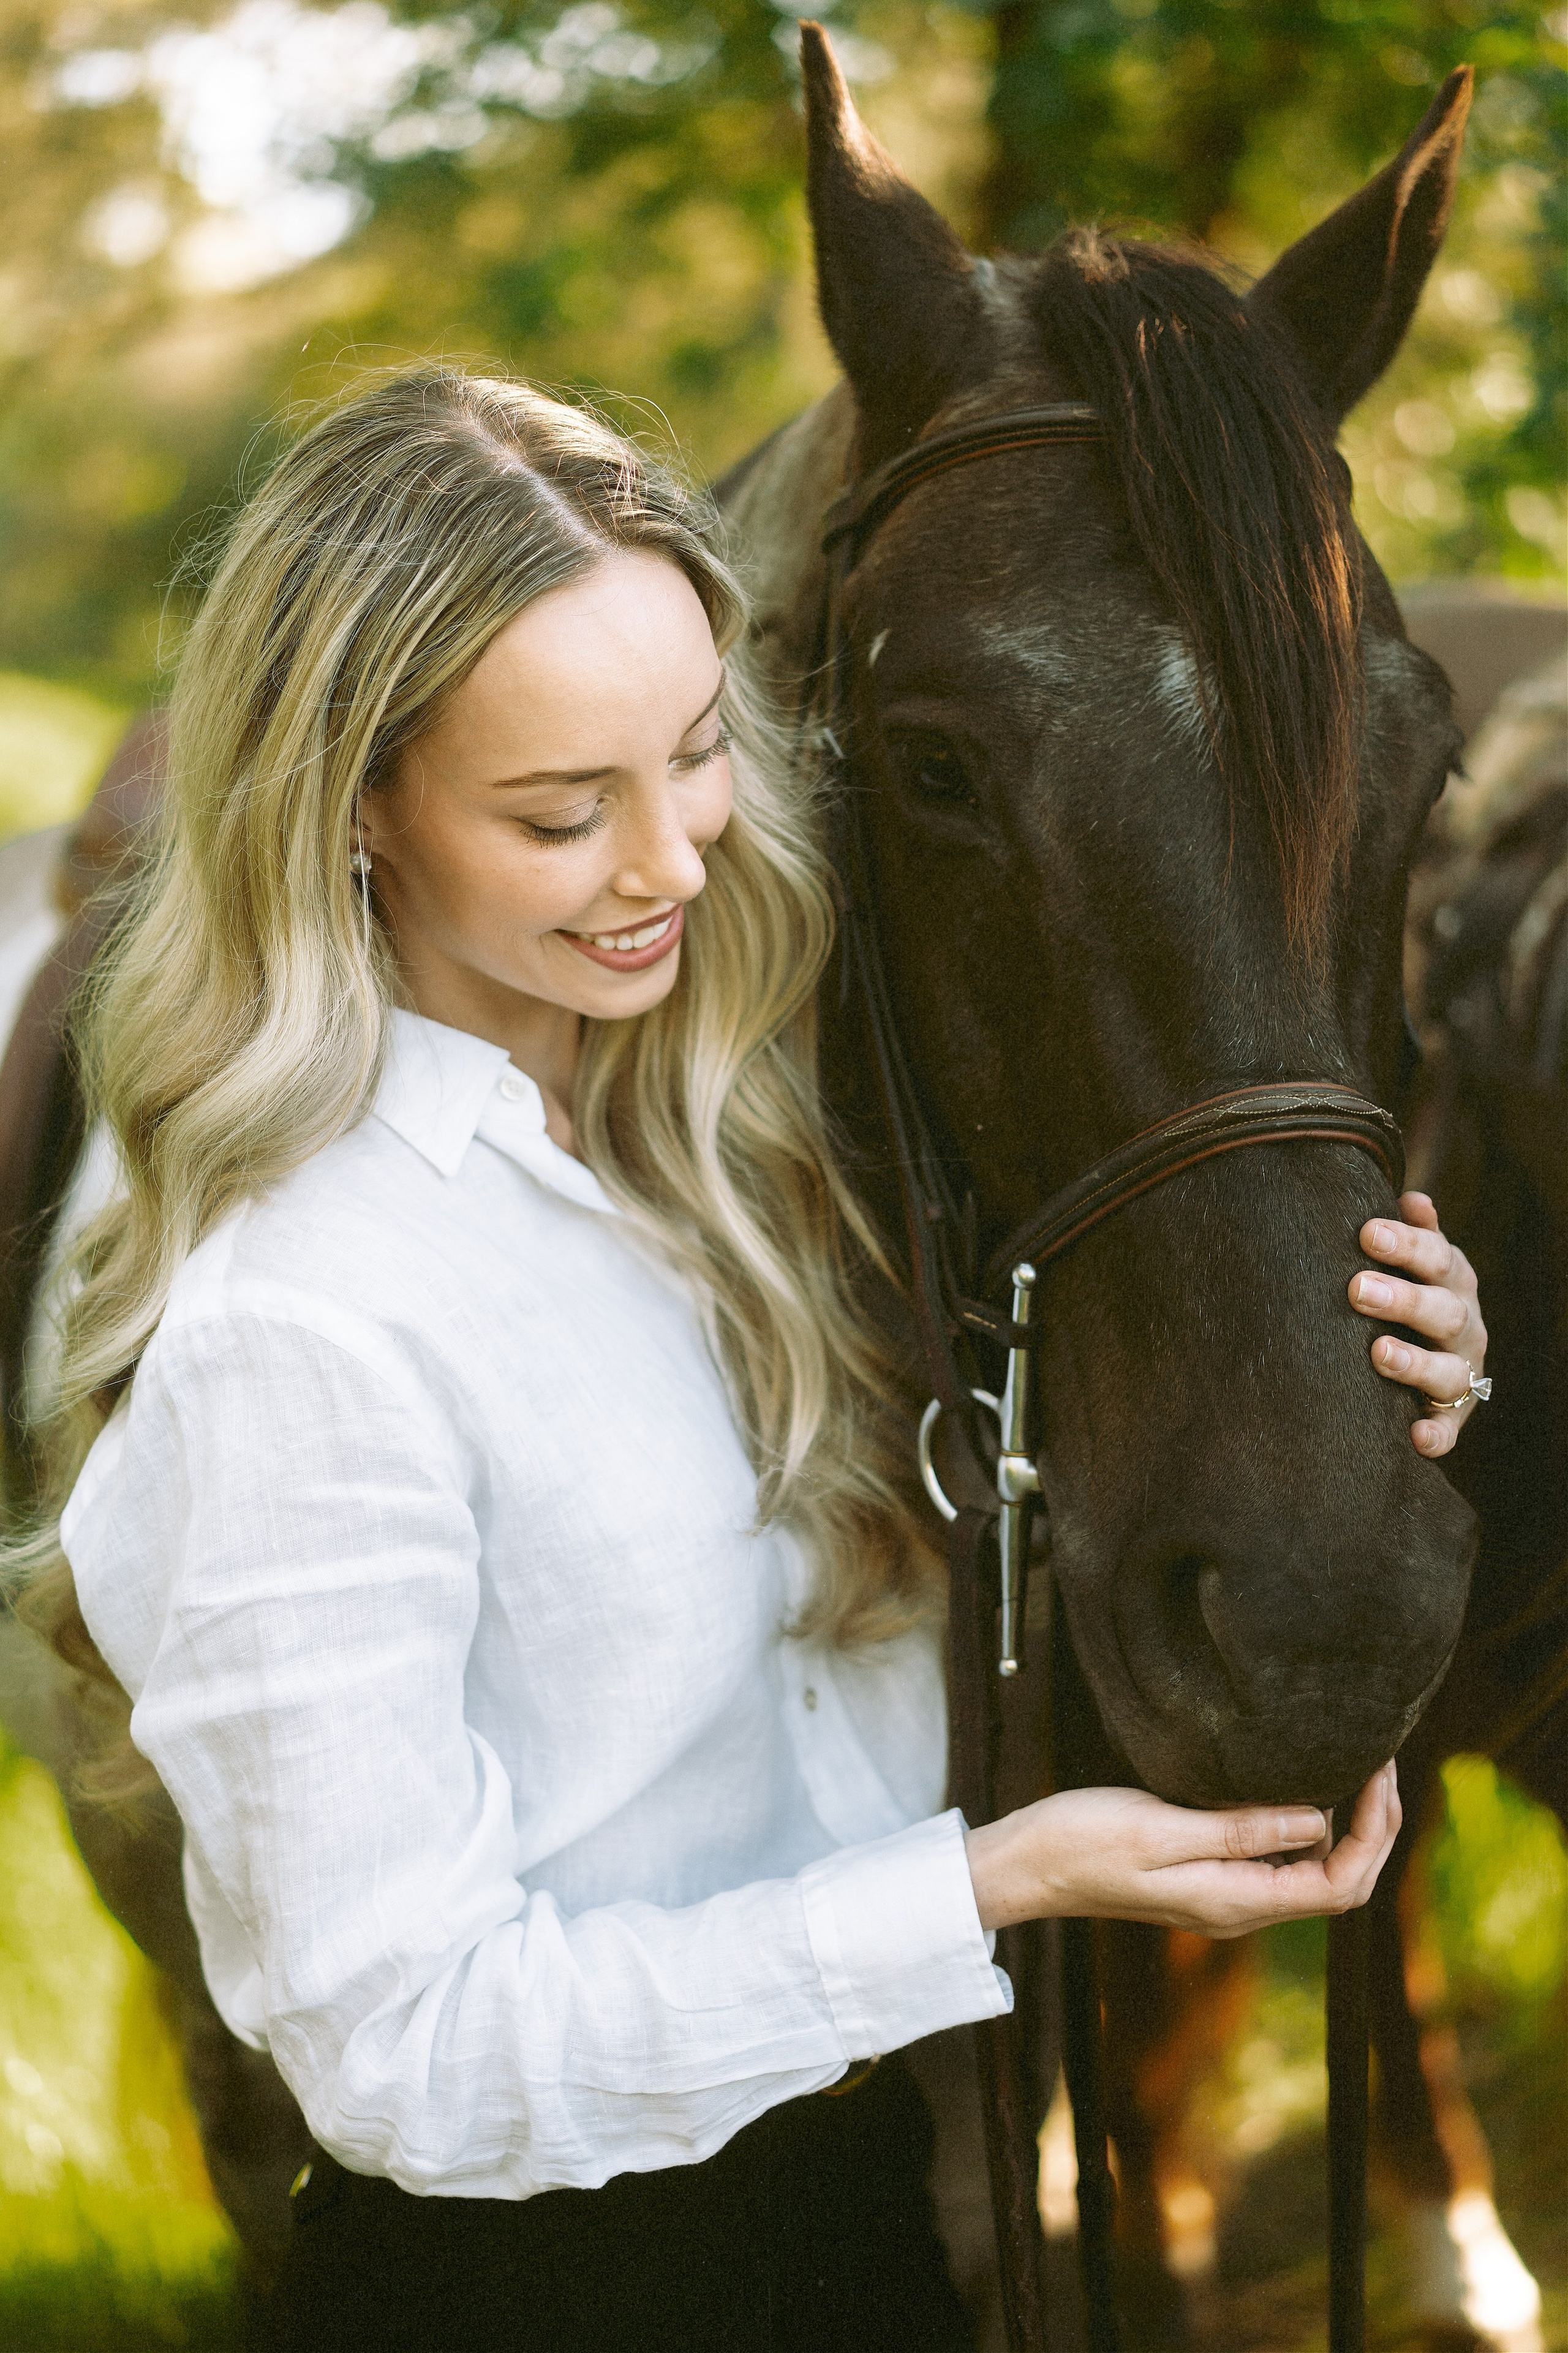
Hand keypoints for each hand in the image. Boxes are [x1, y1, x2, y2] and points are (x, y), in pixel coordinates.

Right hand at [964, 1762, 1399, 1937]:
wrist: (1025, 1864)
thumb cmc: (1082, 1842)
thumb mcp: (1160, 1830)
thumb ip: (1240, 1831)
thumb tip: (1319, 1820)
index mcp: (1235, 1903)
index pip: (1339, 1884)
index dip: (1373, 1832)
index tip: (1378, 1772)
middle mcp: (1239, 1906)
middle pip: (1338, 1882)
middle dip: (1373, 1827)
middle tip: (1382, 1762)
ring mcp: (1224, 1893)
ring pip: (1313, 1868)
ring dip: (1345, 1823)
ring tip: (1355, 1763)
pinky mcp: (1206, 1873)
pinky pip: (1279, 1855)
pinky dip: (1306, 1820)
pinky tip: (1300, 1782)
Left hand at [1350, 1192, 1486, 1457]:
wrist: (1434, 1356)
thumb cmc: (1411, 1296)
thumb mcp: (1418, 1261)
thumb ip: (1415, 1234)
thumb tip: (1413, 1197)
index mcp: (1453, 1281)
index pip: (1436, 1257)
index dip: (1406, 1244)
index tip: (1366, 1232)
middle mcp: (1464, 1326)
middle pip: (1442, 1311)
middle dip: (1402, 1299)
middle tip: (1357, 1288)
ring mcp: (1461, 1373)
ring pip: (1448, 1372)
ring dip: (1415, 1363)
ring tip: (1379, 1353)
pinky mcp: (1452, 1417)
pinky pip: (1448, 1430)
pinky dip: (1436, 1435)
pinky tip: (1416, 1437)